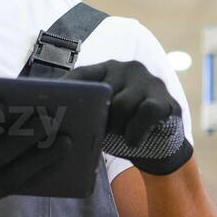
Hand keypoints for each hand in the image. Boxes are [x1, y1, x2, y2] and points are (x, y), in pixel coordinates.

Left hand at [64, 60, 192, 175]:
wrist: (161, 148)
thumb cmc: (124, 129)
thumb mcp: (101, 118)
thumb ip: (85, 111)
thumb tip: (53, 118)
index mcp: (108, 70)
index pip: (80, 75)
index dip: (66, 92)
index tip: (51, 109)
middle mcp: (128, 68)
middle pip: (102, 92)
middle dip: (98, 118)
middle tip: (100, 133)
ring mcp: (149, 82)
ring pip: (122, 104)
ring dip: (118, 127)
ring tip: (120, 136)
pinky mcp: (165, 99)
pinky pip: (145, 112)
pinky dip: (135, 131)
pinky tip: (133, 141)